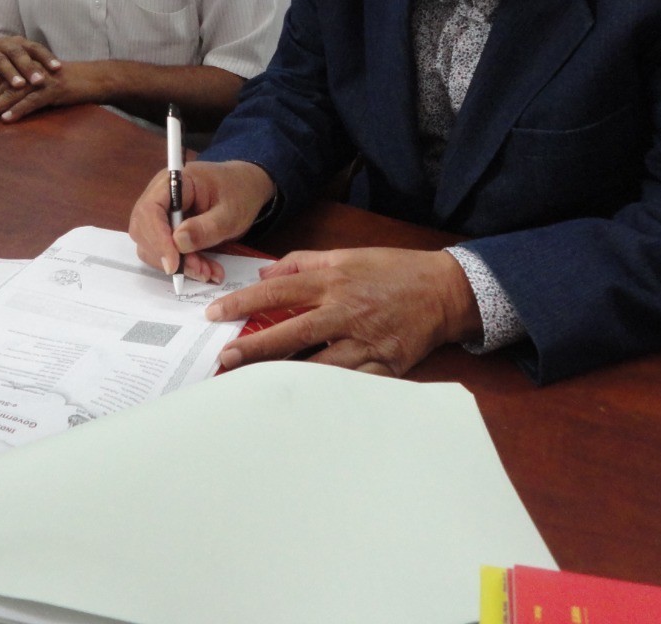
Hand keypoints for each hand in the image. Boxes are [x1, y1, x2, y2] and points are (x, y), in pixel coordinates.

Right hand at [0, 36, 60, 92]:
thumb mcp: (17, 61)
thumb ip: (34, 66)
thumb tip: (59, 75)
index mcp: (17, 44)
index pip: (34, 48)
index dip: (46, 57)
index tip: (59, 69)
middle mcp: (3, 45)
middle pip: (18, 53)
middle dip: (29, 67)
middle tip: (40, 81)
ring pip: (0, 60)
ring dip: (10, 72)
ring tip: (19, 85)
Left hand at [0, 59, 101, 123]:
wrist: (94, 78)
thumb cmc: (69, 83)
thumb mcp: (44, 84)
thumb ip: (26, 91)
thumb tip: (8, 105)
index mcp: (25, 72)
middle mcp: (29, 74)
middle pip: (0, 88)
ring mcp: (40, 81)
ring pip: (12, 95)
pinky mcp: (53, 90)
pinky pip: (32, 102)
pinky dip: (19, 110)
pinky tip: (7, 119)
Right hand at [128, 160, 274, 285]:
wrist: (245, 188)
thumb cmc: (238, 192)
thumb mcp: (230, 212)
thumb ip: (206, 227)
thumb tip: (178, 242)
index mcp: (173, 182)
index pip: (150, 210)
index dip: (157, 239)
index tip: (174, 264)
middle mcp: (159, 197)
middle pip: (144, 230)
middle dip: (168, 257)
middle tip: (200, 271)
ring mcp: (160, 214)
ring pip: (152, 246)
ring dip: (178, 265)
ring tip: (208, 271)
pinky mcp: (166, 229)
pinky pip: (164, 252)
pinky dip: (183, 265)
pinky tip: (205, 268)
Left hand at [205, 248, 481, 377]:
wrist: (444, 290)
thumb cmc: (393, 270)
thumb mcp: (347, 255)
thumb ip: (303, 262)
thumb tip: (266, 273)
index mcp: (334, 280)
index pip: (279, 291)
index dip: (244, 302)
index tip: (216, 314)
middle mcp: (345, 310)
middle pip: (292, 332)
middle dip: (255, 348)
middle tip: (224, 359)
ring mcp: (365, 341)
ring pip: (317, 365)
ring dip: (283, 377)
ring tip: (252, 387)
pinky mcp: (384, 365)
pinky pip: (349, 385)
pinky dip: (325, 395)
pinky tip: (299, 405)